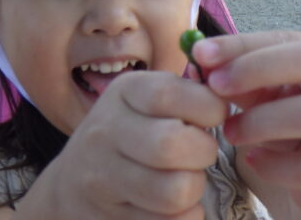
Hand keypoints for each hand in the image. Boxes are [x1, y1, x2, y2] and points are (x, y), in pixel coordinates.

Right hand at [37, 71, 228, 219]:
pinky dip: (185, 216)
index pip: (170, 93)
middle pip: (172, 145)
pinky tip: (175, 205)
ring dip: (194, 189)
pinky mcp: (109, 217)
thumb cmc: (131, 133)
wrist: (71, 184)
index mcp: (124, 93)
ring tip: (186, 178)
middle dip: (203, 152)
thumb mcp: (148, 99)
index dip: (207, 107)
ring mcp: (102, 177)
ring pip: (174, 191)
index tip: (215, 117)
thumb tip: (228, 93)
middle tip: (201, 153)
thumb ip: (187, 93)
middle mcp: (106, 131)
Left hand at [192, 31, 300, 216]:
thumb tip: (200, 57)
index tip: (200, 56)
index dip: (244, 46)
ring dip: (265, 122)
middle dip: (260, 71)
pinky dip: (279, 166)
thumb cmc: (290, 128)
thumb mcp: (263, 97)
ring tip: (231, 132)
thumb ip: (238, 76)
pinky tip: (256, 162)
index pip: (290, 39)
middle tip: (216, 88)